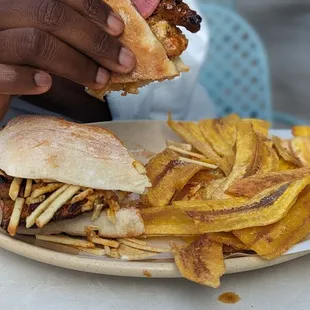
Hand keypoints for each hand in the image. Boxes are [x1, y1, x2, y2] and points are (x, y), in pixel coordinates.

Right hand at [0, 0, 135, 118]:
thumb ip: (66, 33)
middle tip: (124, 62)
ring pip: (36, 43)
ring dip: (77, 64)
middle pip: (50, 14)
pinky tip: (47, 85)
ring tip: (101, 80)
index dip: (91, 8)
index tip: (119, 28)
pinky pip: (4, 74)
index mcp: (16, 2)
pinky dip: (30, 80)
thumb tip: (114, 38)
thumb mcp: (40, 38)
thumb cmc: (15, 61)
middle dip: (96, 41)